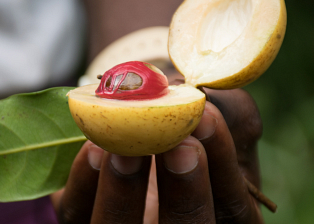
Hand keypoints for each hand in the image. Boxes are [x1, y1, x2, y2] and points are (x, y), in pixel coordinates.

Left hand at [51, 88, 263, 223]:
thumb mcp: (217, 117)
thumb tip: (220, 100)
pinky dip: (85, 182)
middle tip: (178, 146)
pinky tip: (92, 150)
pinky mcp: (85, 217)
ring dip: (124, 191)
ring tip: (124, 149)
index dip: (223, 172)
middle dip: (185, 194)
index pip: (231, 209)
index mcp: (217, 208)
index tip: (209, 122)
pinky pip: (80, 212)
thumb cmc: (185, 119)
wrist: (138, 117)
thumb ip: (232, 109)